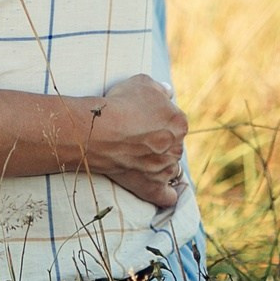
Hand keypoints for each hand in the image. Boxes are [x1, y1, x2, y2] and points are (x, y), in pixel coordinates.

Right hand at [81, 74, 188, 208]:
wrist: (100, 131)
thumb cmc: (120, 104)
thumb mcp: (142, 83)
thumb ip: (160, 88)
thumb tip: (168, 92)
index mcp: (179, 122)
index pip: (174, 122)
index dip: (158, 120)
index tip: (141, 120)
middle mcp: (178, 147)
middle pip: (173, 145)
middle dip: (159, 142)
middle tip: (136, 138)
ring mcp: (166, 169)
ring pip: (170, 167)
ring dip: (160, 165)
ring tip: (139, 160)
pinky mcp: (154, 188)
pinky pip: (168, 197)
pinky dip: (167, 194)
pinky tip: (164, 191)